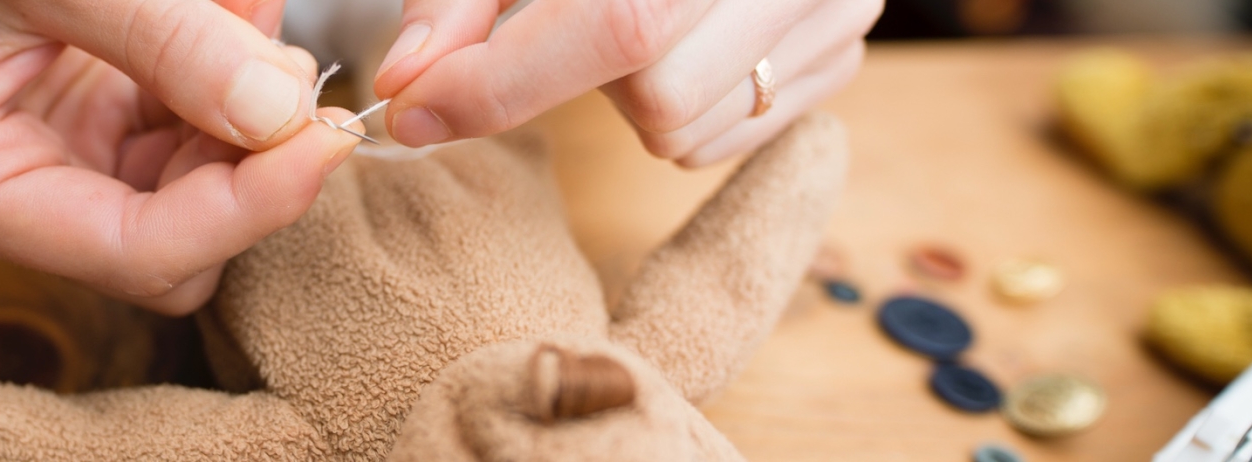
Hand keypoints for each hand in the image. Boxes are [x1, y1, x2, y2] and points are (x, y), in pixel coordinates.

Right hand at [0, 0, 364, 314]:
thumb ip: (163, 36)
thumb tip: (280, 112)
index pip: (132, 252)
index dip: (244, 209)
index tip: (324, 138)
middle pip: (176, 244)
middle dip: (249, 167)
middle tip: (299, 74)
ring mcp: (47, 165)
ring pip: (196, 194)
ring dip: (251, 116)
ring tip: (259, 18)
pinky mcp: (88, 126)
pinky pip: (187, 136)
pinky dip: (231, 84)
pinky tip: (241, 19)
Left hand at [372, 0, 880, 166]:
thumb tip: (407, 84)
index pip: (619, 24)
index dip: (502, 82)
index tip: (413, 109)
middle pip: (655, 95)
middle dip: (575, 78)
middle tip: (558, 21)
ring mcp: (837, 6)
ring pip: (685, 130)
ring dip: (622, 97)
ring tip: (625, 18)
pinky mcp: (844, 50)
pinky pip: (723, 139)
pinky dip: (671, 109)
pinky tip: (671, 44)